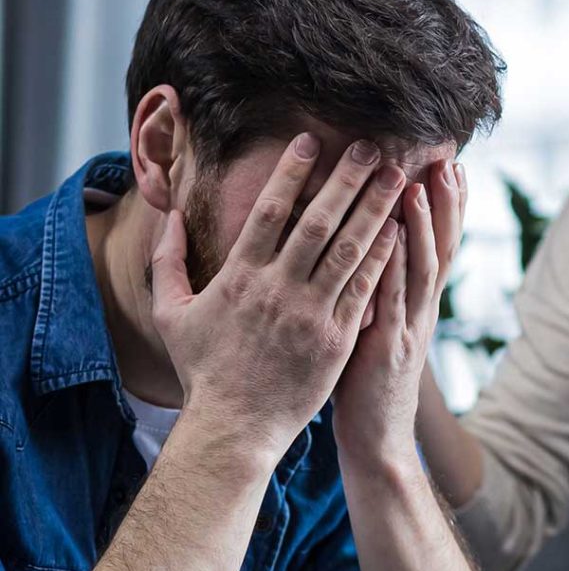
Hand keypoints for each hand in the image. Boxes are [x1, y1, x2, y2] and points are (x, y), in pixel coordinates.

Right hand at [150, 133, 401, 467]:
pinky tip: (399, 229)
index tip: (309, 141)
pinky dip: (382, 257)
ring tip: (393, 176)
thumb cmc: (203, 371)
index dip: (290, 174)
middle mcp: (278, 289)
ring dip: (374, 209)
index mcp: (239, 278)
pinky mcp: (337, 339)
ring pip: (348, 250)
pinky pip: (364, 289)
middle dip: (345, 180)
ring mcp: (311, 314)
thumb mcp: (171, 314)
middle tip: (368, 146)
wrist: (235, 428)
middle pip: (317, 222)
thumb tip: (170, 215)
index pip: (269, 212)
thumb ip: (167, 261)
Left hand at [331, 159, 466, 470]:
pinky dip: (394, 263)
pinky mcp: (387, 345)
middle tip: (449, 161)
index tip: (450, 166)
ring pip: (421, 268)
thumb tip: (370, 252)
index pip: (439, 246)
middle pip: (441, 248)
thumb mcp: (379, 329)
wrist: (378, 439)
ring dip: (422, 225)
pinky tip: (390, 234)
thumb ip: (379, 291)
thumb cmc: (369, 383)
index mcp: (418, 304)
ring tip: (418, 184)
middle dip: (446, 204)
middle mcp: (421, 310)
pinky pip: (392, 296)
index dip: (448, 207)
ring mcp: (408, 327)